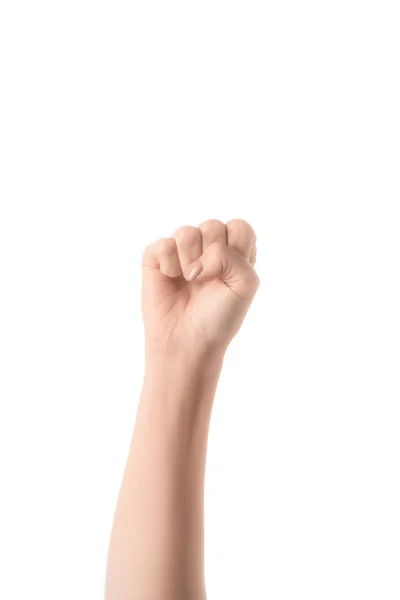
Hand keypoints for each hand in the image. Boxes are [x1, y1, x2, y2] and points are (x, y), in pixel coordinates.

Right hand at [141, 218, 259, 357]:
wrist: (189, 342)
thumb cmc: (219, 316)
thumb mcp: (245, 285)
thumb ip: (233, 256)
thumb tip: (196, 259)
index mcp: (234, 251)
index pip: (239, 227)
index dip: (236, 249)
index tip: (231, 276)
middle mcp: (207, 247)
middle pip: (213, 225)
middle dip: (212, 257)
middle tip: (208, 282)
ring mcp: (181, 251)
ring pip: (187, 232)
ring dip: (190, 261)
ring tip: (190, 281)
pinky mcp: (156, 257)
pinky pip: (163, 244)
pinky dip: (169, 265)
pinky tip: (171, 279)